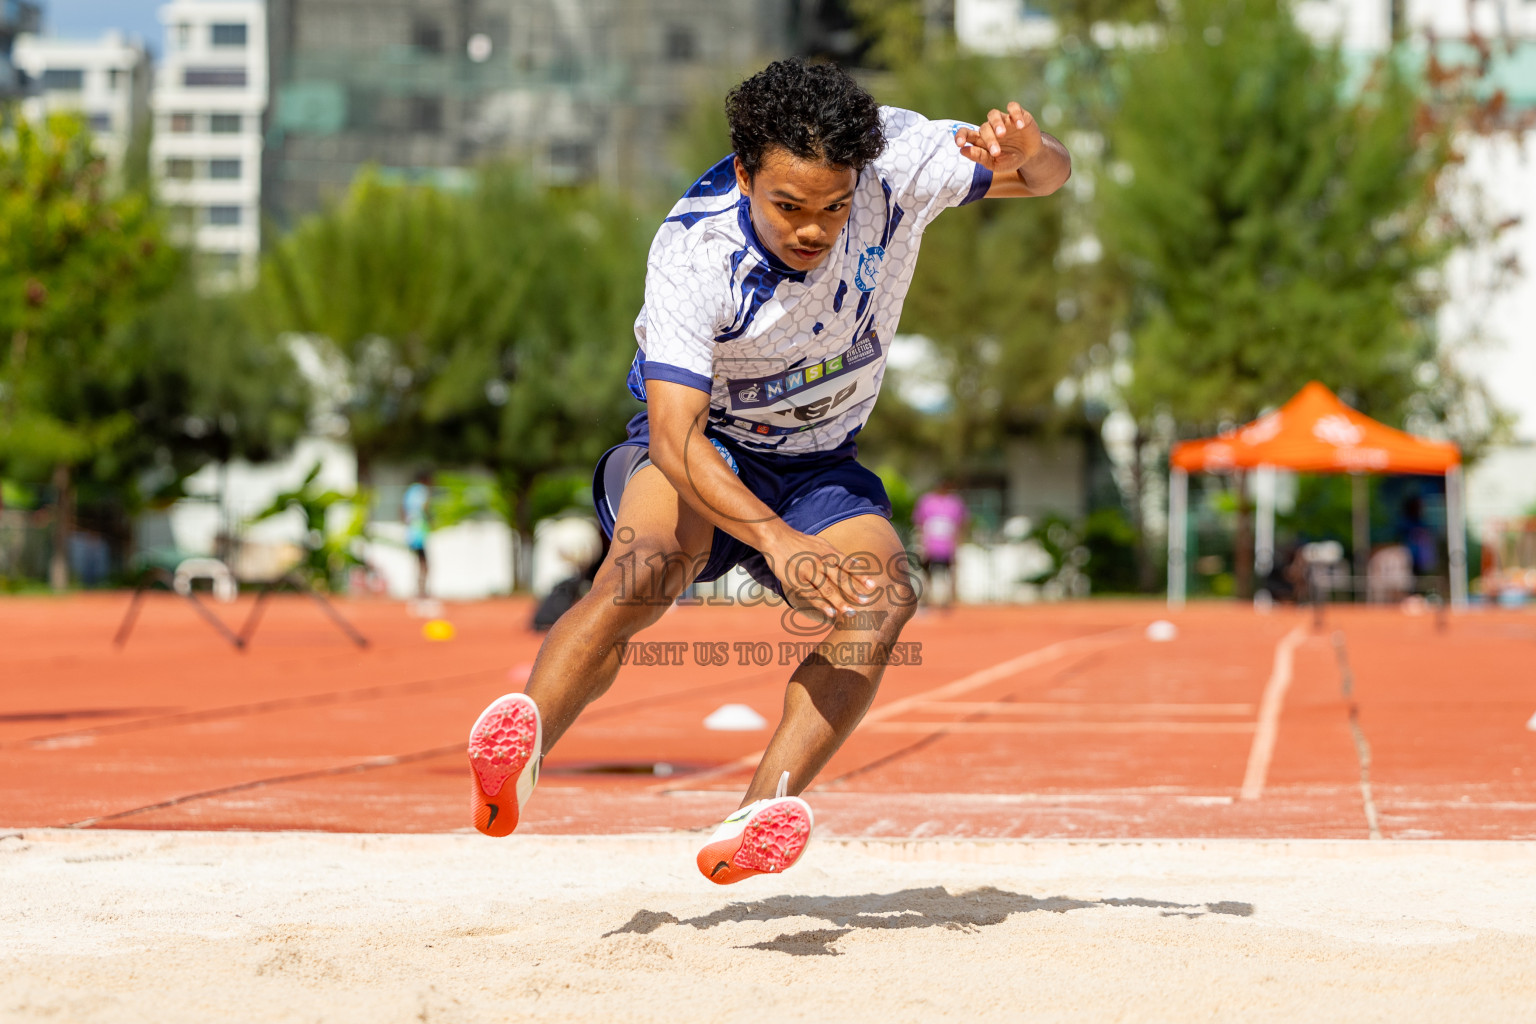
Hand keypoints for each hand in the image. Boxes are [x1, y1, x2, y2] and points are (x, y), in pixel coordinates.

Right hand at [759, 525, 879, 622]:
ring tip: (851, 612)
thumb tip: (858, 564)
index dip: (860, 576)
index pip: (848, 565)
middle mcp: (821, 562)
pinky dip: (821, 604)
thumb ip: (839, 556)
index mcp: (828, 553)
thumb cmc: (801, 543)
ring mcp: (809, 572)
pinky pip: (811, 595)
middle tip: (866, 602)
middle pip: (840, 579)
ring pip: (827, 589)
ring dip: (840, 602)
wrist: (777, 539)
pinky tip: (830, 613)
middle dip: (854, 591)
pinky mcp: (797, 581)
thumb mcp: (822, 544)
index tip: (873, 586)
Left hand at [954, 102, 1043, 175]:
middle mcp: (991, 127)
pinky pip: (1013, 108)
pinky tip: (1020, 126)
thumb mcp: (995, 164)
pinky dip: (1016, 114)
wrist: (1030, 156)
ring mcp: (1004, 120)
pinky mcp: (1018, 115)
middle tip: (996, 152)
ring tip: (1001, 134)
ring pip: (994, 114)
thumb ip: (980, 158)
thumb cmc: (1009, 160)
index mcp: (981, 140)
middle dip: (989, 140)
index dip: (961, 135)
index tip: (960, 144)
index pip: (966, 133)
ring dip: (996, 123)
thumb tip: (963, 150)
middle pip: (984, 128)